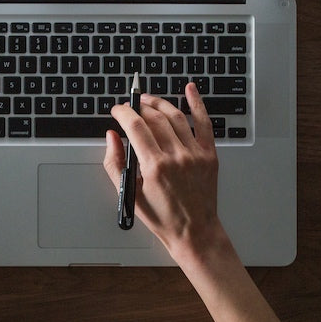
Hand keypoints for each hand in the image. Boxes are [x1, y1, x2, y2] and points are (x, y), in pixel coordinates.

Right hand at [103, 83, 225, 261]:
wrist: (194, 232)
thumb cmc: (162, 217)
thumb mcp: (129, 193)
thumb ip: (115, 163)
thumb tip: (111, 137)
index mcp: (154, 166)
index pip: (135, 126)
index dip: (123, 112)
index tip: (117, 110)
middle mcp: (176, 157)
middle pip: (154, 118)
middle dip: (138, 107)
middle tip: (130, 106)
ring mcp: (195, 154)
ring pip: (175, 116)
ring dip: (159, 103)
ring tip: (148, 100)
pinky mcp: (209, 155)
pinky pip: (204, 123)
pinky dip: (197, 103)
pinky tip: (190, 89)